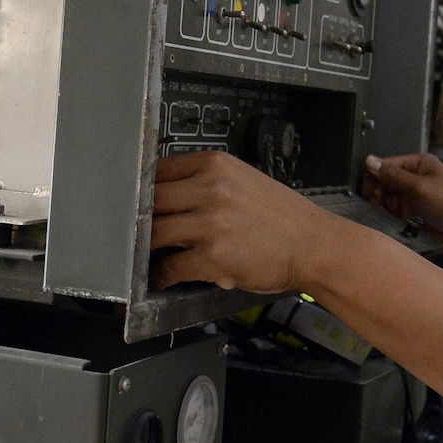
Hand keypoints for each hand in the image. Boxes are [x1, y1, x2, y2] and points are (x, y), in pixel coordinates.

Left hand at [150, 151, 349, 293]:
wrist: (314, 245)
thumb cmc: (282, 217)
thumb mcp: (244, 181)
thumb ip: (207, 183)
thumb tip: (168, 198)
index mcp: (216, 165)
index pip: (159, 169)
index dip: (141, 188)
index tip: (132, 201)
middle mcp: (210, 188)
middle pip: (150, 199)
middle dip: (137, 218)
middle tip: (129, 230)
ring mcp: (211, 223)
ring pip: (155, 232)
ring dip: (144, 247)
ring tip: (139, 255)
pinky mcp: (213, 256)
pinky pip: (171, 266)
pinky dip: (161, 274)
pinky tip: (160, 277)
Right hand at [362, 152, 442, 254]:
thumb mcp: (419, 187)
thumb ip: (392, 175)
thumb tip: (369, 161)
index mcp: (418, 164)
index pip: (387, 165)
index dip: (375, 177)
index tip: (370, 190)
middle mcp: (415, 179)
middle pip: (385, 183)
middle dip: (380, 193)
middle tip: (378, 203)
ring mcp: (414, 197)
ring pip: (388, 200)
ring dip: (388, 207)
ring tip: (397, 214)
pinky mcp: (414, 214)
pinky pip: (395, 214)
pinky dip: (394, 218)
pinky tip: (401, 222)